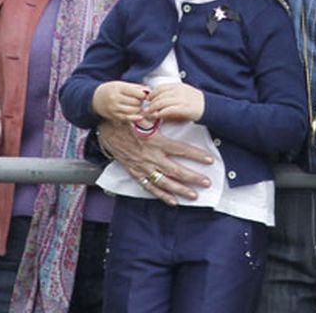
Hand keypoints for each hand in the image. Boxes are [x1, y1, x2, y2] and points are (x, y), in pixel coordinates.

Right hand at [92, 81, 147, 124]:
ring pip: (133, 111)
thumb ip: (135, 87)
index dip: (143, 95)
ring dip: (138, 110)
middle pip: (135, 102)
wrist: (95, 98)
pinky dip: (135, 118)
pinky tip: (139, 116)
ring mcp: (114, 108)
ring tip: (137, 106)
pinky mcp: (114, 116)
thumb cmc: (111, 89)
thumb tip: (148, 91)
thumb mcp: (121, 84)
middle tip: (140, 101)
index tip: (143, 95)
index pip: (136, 93)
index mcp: (119, 88)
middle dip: (140, 102)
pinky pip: (127, 118)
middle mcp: (115, 98)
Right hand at [96, 119, 212, 204]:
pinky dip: (162, 196)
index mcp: (155, 141)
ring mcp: (142, 167)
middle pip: (176, 170)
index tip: (210, 160)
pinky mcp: (135, 173)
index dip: (196, 155)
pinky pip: (149, 187)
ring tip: (194, 195)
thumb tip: (177, 114)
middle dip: (193, 178)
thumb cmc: (126, 121)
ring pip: (165, 182)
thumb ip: (160, 119)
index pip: (181, 150)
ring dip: (180, 190)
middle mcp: (150, 157)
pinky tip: (173, 201)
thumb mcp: (144, 117)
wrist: (105, 130)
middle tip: (207, 182)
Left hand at [145, 82, 204, 122]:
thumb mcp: (184, 92)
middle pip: (159, 95)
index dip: (152, 93)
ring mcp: (181, 99)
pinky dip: (160, 113)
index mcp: (178, 86)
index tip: (148, 99)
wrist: (208, 107)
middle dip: (151, 102)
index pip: (160, 87)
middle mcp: (178, 91)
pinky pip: (167, 110)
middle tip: (146, 108)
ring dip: (153, 108)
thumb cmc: (196, 101)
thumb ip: (173, 93)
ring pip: (161, 102)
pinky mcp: (182, 108)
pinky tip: (157, 116)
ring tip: (149, 113)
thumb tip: (159, 98)